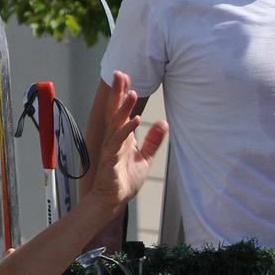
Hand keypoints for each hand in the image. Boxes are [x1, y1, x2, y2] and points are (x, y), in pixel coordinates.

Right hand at [89, 71, 165, 211]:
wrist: (114, 200)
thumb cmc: (126, 179)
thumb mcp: (146, 157)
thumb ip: (153, 140)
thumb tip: (164, 123)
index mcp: (122, 137)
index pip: (121, 111)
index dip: (122, 94)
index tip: (125, 76)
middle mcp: (114, 139)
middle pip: (115, 112)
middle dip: (118, 93)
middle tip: (121, 74)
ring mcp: (111, 149)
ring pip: (116, 124)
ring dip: (124, 109)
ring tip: (132, 93)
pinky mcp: (111, 161)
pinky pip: (118, 143)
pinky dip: (126, 131)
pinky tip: (135, 121)